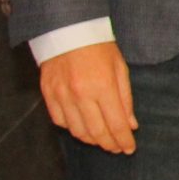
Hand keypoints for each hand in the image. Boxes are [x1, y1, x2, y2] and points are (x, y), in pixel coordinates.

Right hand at [41, 39, 136, 153]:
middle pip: (96, 132)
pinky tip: (82, 127)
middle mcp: (81, 94)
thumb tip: (130, 125)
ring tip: (102, 140)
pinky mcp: (48, 94)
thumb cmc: (99, 47)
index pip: (116, 124)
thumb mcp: (120, 69)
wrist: (67, 30)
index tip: (129, 149)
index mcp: (103, 87)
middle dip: (109, 145)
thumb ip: (125, 99)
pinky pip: (59, 121)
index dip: (124, 140)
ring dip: (91, 140)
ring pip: (76, 131)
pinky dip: (72, 128)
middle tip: (117, 149)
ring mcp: (61, 95)